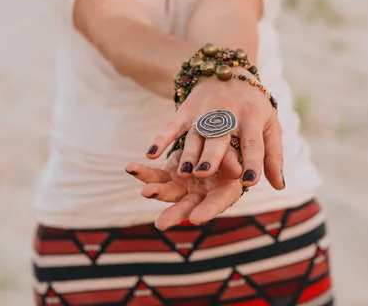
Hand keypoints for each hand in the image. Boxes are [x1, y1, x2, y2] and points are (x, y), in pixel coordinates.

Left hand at [125, 148, 243, 229]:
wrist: (215, 144)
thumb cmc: (232, 152)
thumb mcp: (235, 154)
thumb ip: (232, 161)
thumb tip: (236, 170)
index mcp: (221, 193)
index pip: (215, 204)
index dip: (207, 211)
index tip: (196, 219)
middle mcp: (200, 195)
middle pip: (187, 206)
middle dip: (174, 214)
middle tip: (161, 223)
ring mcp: (182, 186)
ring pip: (167, 191)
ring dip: (155, 191)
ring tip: (145, 192)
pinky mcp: (168, 174)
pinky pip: (154, 175)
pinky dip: (142, 173)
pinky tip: (130, 168)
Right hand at [145, 68, 284, 190]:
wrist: (229, 70)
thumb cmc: (253, 107)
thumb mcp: (270, 125)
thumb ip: (273, 155)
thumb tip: (279, 186)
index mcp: (252, 119)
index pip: (253, 143)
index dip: (253, 161)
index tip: (250, 181)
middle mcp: (228, 114)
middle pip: (219, 138)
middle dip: (212, 155)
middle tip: (204, 174)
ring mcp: (205, 112)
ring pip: (195, 135)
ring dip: (188, 153)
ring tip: (183, 172)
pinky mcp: (186, 110)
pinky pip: (172, 125)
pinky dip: (161, 138)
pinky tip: (151, 154)